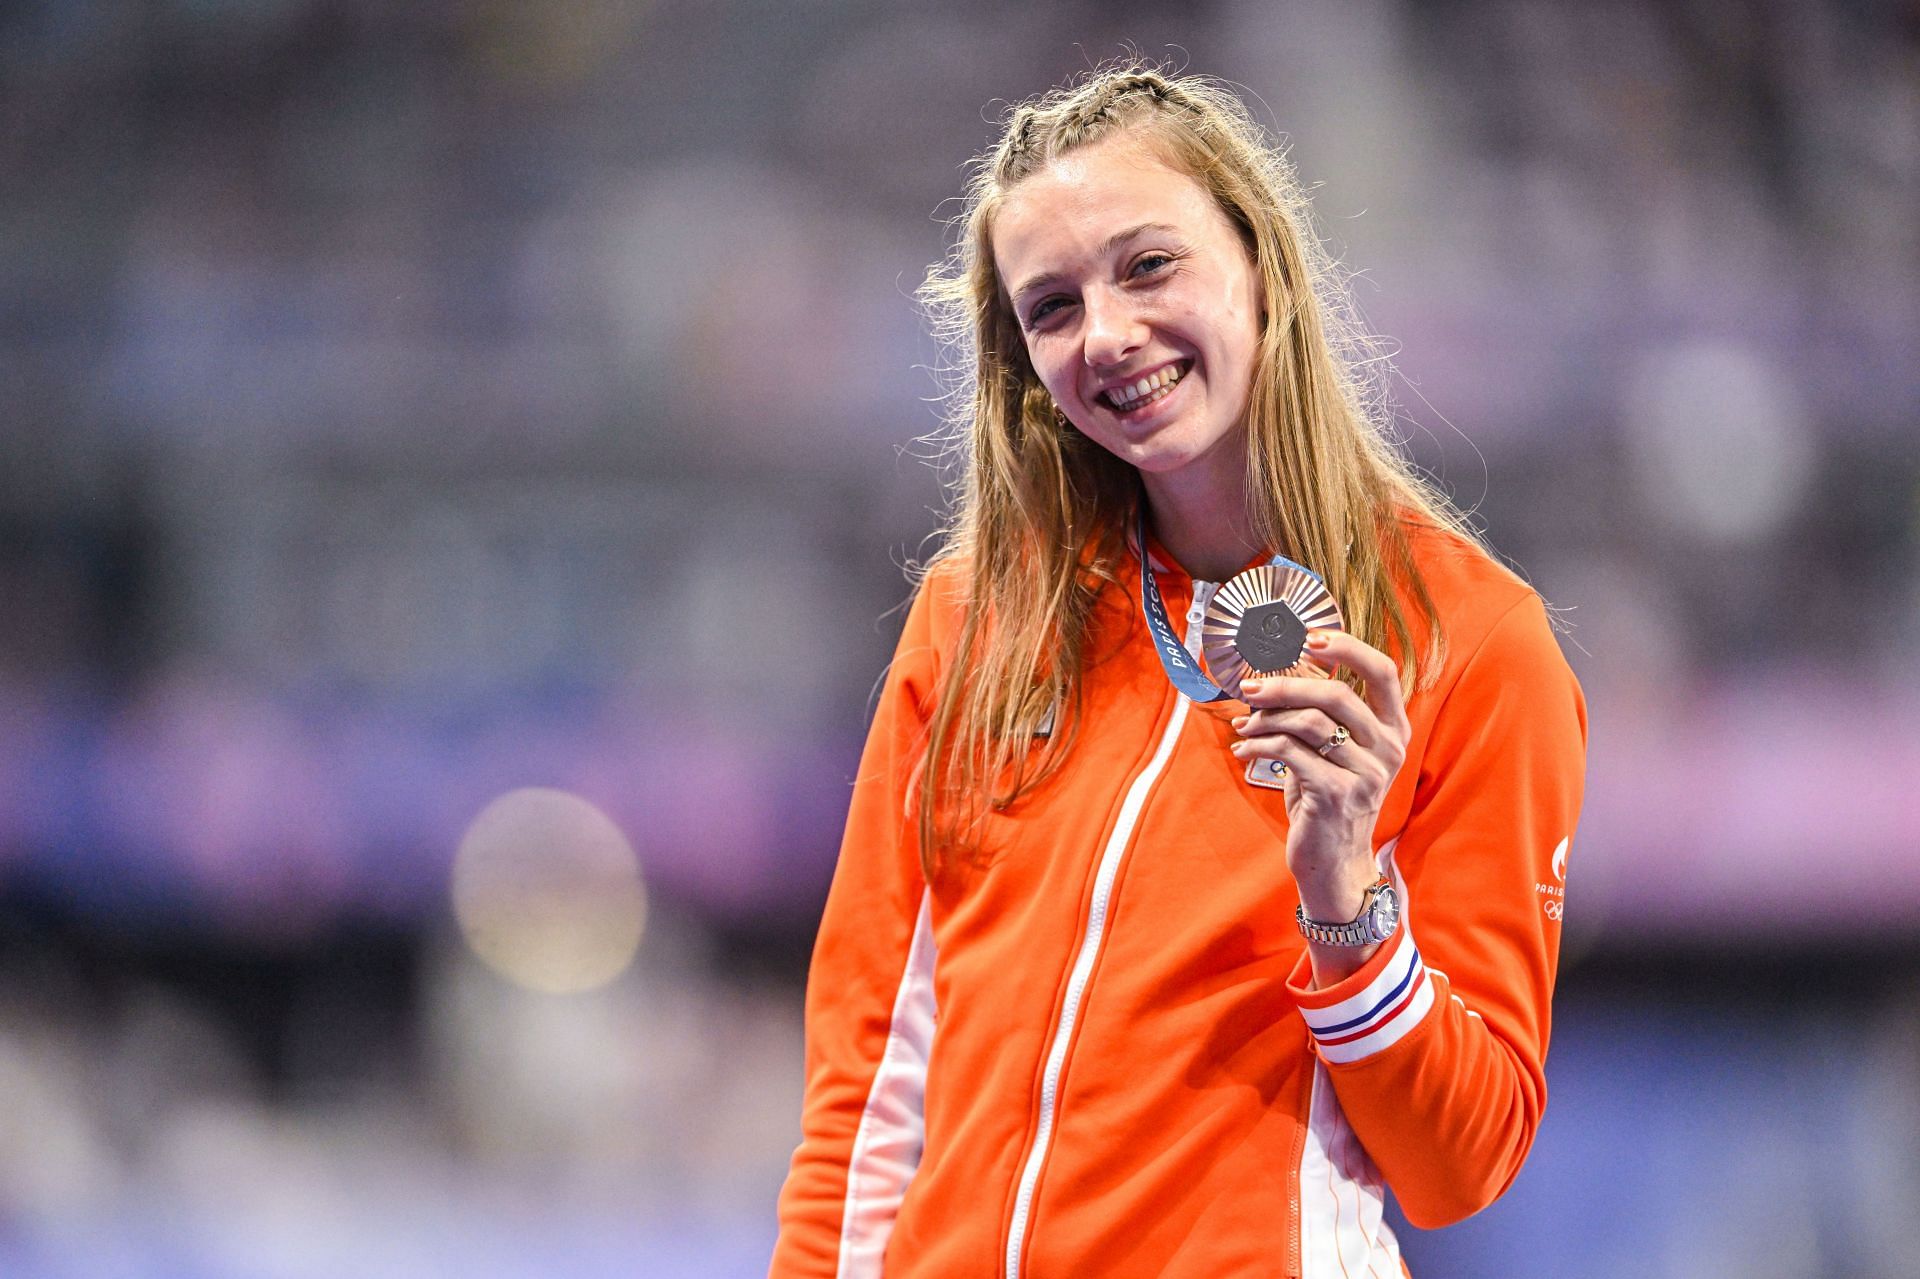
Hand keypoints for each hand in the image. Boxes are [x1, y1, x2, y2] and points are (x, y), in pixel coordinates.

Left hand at [1228, 630, 1410, 969]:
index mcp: (1393, 729)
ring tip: (1244, 727)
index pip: (1383, 671)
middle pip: (1335, 694)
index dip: (1347, 647)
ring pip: (1308, 722)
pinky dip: (1259, 745)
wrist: (1334, 863)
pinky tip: (1244, 751)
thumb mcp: (1333, 753)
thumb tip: (1274, 675)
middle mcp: (1389, 749)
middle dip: (1284, 685)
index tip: (1308, 638)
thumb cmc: (1327, 799)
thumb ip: (1319, 715)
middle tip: (1249, 688)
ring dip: (1266, 719)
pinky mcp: (1337, 796)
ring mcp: (1367, 774)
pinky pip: (1291, 752)